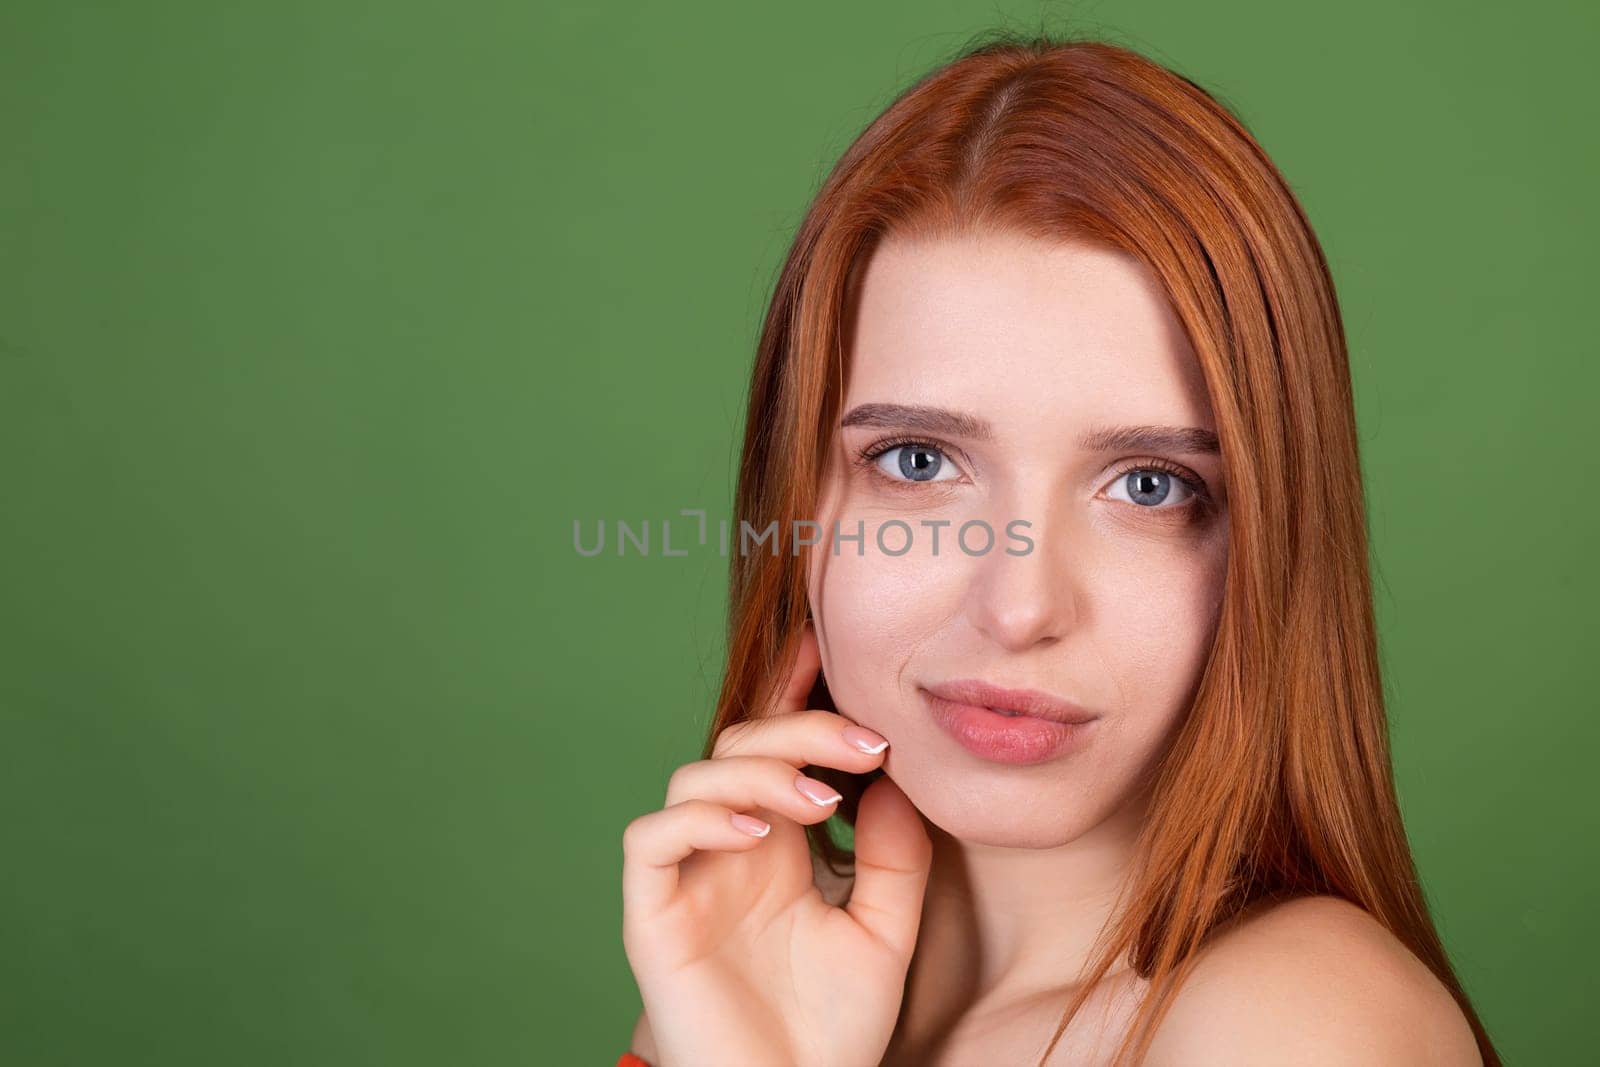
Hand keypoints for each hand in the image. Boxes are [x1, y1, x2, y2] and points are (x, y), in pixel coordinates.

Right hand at [620, 623, 932, 1066]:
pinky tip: (759, 832)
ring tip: (819, 800)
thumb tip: (892, 776)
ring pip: (694, 775)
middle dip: (801, 728)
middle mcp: (727, 848)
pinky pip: (652, 838)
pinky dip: (700, 817)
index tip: (833, 650)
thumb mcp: (886, 933)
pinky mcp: (653, 914)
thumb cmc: (832, 1032)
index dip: (794, 693)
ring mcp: (687, 877)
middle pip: (740, 744)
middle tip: (868, 742)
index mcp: (777, 845)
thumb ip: (894, 856)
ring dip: (759, 770)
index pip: (777, 747)